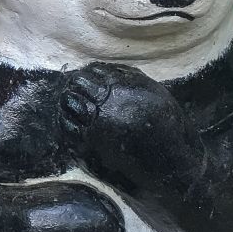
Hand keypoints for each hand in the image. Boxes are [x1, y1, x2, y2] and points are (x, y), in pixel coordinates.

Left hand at [60, 62, 182, 156]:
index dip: (88, 72)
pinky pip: (68, 128)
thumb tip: (108, 69)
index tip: (86, 74)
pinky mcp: (90, 145)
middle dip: (75, 83)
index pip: (94, 71)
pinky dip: (64, 120)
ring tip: (68, 99)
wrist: (168, 162)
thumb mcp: (156, 93)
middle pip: (78, 85)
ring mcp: (96, 125)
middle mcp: (107, 104)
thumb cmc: (167, 127)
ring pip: (69, 104)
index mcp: (123, 89)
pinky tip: (67, 118)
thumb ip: (132, 78)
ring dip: (67, 99)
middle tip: (73, 86)